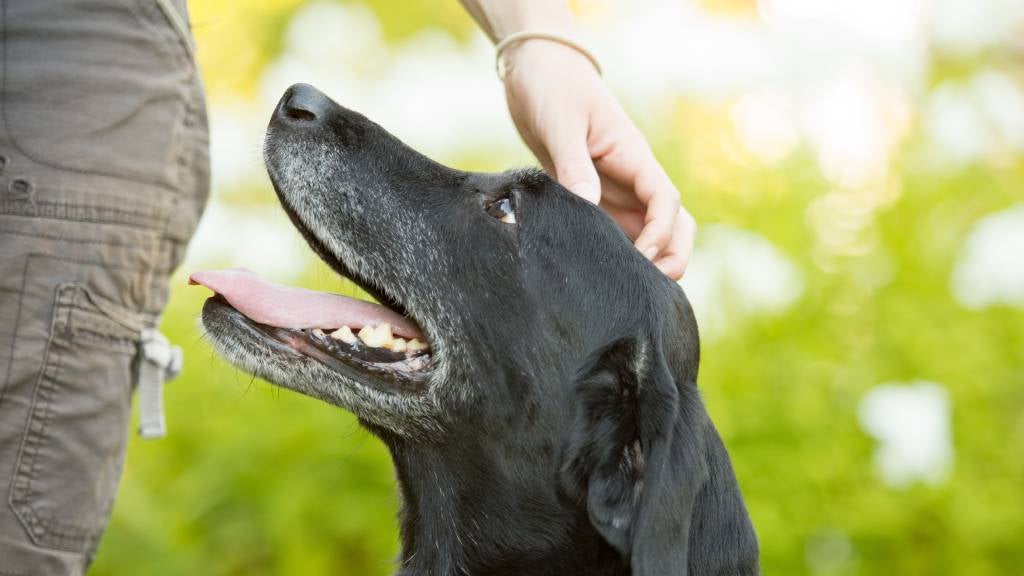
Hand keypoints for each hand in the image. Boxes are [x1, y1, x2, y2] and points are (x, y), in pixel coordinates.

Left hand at [502, 40, 695, 279]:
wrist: (536, 71)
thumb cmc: (552, 88)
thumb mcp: (561, 125)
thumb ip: (574, 167)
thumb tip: (587, 207)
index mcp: (634, 157)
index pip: (666, 200)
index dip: (660, 234)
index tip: (638, 258)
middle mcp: (632, 178)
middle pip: (674, 224)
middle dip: (671, 256)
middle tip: (642, 287)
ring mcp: (615, 190)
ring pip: (650, 233)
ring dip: (649, 260)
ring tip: (624, 288)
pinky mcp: (593, 199)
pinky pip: (616, 232)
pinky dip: (617, 255)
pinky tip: (599, 274)